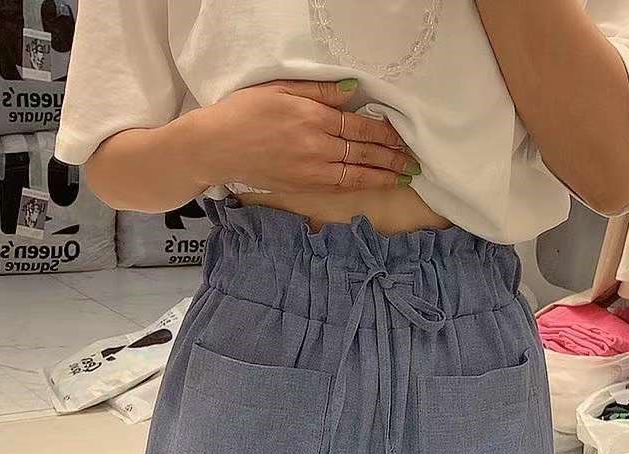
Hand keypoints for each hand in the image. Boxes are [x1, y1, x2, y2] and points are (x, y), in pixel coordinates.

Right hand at [194, 79, 419, 191]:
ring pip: (355, 175)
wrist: (216, 148)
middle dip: (391, 157)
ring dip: (382, 176)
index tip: (401, 136)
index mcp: (312, 119)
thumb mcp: (280, 89)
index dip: (384, 133)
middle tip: (413, 162)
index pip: (359, 127)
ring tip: (403, 177)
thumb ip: (318, 91)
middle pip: (363, 153)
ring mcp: (310, 172)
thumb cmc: (243, 112)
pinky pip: (338, 188)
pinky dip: (360, 186)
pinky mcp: (301, 187)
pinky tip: (373, 184)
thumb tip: (352, 90)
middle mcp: (316, 148)